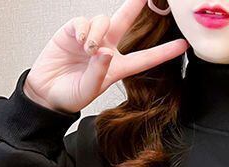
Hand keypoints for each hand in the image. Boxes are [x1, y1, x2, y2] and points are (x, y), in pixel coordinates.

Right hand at [23, 0, 188, 114]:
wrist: (45, 93)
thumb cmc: (69, 95)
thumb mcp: (88, 90)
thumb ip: (99, 72)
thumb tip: (105, 51)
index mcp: (116, 68)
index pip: (144, 58)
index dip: (164, 52)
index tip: (183, 45)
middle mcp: (106, 49)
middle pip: (125, 22)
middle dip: (135, 5)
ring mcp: (90, 39)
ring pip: (103, 20)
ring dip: (97, 31)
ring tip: (88, 49)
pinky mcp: (73, 31)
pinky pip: (83, 21)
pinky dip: (83, 29)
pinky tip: (79, 42)